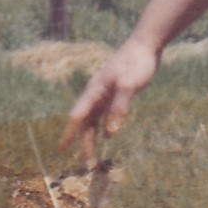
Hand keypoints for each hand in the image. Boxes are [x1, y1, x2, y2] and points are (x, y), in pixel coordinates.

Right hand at [65, 33, 159, 159]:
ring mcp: (106, 93)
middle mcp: (97, 93)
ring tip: (92, 153)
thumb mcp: (129, 86)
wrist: (145, 45)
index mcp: (95, 91)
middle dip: (83, 141)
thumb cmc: (136, 63)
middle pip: (86, 121)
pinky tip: (108, 134)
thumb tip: (110, 133)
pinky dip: (105, 125)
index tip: (62, 148)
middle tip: (85, 161)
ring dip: (93, 135)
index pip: (78, 116)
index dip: (70, 133)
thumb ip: (119, 107)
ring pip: (95, 119)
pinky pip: (106, 113)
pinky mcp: (117, 92)